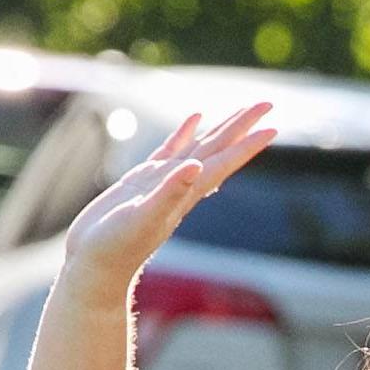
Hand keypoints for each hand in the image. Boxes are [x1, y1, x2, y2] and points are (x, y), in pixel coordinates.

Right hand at [57, 106, 276, 294]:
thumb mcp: (142, 218)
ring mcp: (163, 181)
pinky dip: (183, 134)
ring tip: (239, 110)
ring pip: (198, 147)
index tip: (273, 126)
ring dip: (219, 129)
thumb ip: (169, 193)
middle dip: (241, 126)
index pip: (223, 162)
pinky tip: (193, 121)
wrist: (96, 265)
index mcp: (185, 193)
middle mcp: (180, 185)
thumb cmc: (116, 247)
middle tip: (266, 103)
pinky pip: (170, 150)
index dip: (247, 145)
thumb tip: (196, 168)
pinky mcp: (143, 181)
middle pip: (218, 148)